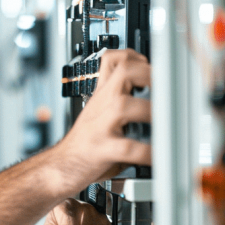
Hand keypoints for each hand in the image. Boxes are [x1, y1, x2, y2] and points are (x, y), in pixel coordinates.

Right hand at [60, 49, 151, 183]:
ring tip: (164, 124)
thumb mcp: (100, 114)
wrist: (59, 167)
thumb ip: (123, 103)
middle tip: (166, 91)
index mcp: (102, 96)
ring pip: (123, 105)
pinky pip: (128, 148)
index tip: (155, 68)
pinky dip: (148, 152)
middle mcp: (101, 105)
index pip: (115, 59)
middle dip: (150, 75)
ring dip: (149, 111)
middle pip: (124, 70)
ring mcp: (100, 126)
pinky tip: (157, 156)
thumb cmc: (86, 144)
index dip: (138, 57)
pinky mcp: (101, 150)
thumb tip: (162, 102)